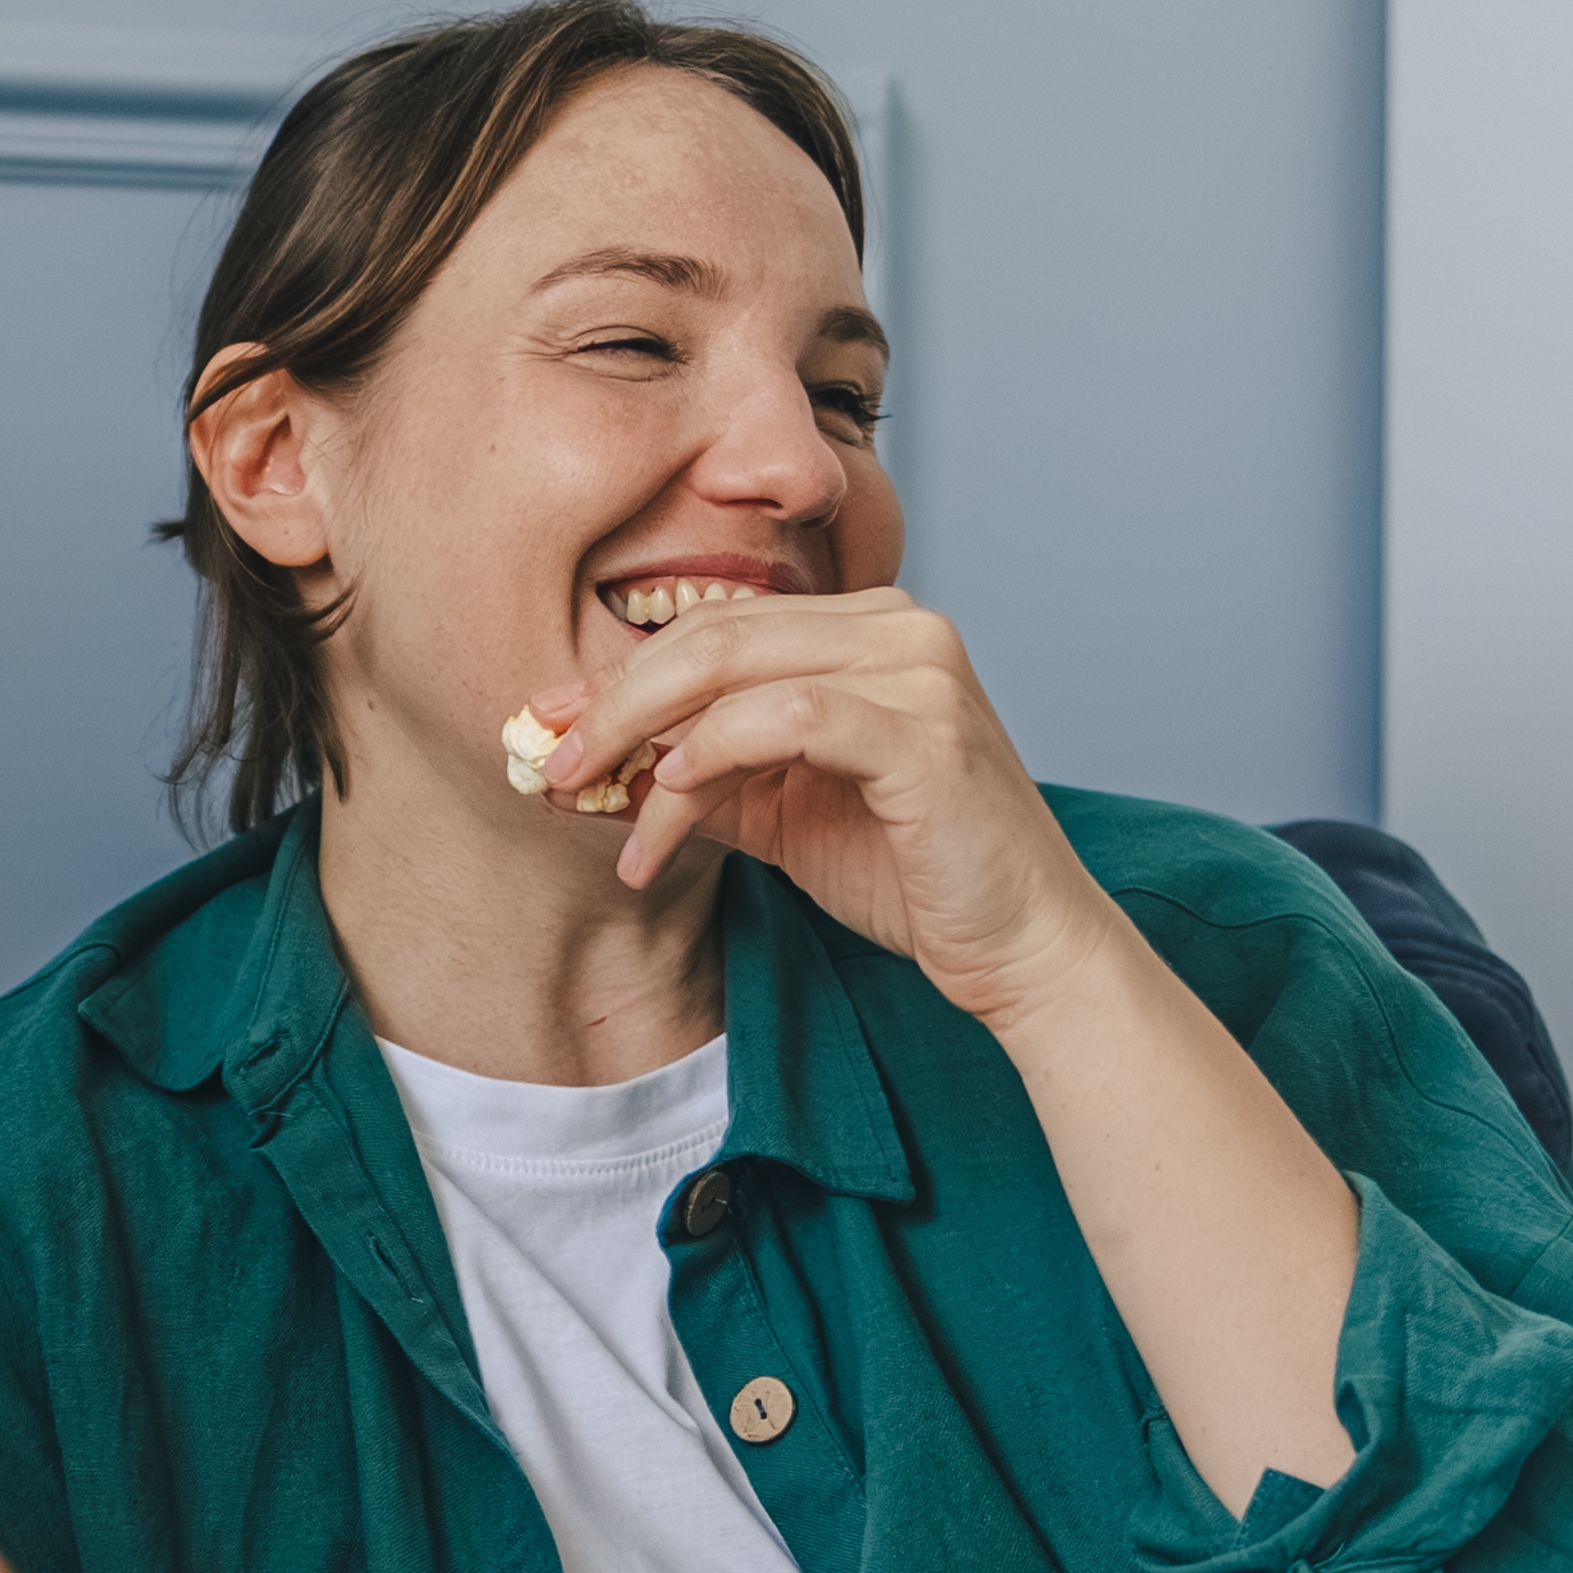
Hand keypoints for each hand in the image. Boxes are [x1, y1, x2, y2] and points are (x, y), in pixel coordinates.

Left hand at [513, 587, 1114, 1023]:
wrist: (1021, 947)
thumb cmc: (916, 876)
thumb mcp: (785, 813)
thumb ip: (706, 774)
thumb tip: (600, 765)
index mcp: (867, 629)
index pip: (718, 626)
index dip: (621, 675)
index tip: (551, 729)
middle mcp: (898, 625)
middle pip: (714, 632)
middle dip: (615, 700)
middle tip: (551, 761)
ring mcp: (918, 668)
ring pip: (738, 666)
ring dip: (649, 738)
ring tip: (604, 805)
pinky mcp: (925, 728)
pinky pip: (788, 716)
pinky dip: (716, 751)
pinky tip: (673, 795)